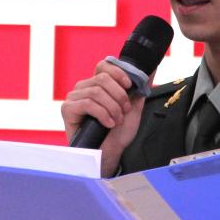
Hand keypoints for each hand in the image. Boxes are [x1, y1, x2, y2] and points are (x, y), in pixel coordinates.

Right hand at [61, 59, 146, 176]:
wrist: (109, 153)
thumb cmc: (118, 132)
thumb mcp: (133, 108)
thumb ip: (139, 89)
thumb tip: (151, 69)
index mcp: (97, 84)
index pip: (103, 66)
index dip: (118, 72)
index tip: (129, 85)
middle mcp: (84, 88)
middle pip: (102, 78)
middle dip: (119, 95)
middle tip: (125, 109)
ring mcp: (74, 98)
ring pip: (96, 91)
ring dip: (112, 107)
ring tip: (117, 120)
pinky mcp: (68, 109)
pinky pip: (87, 103)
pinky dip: (102, 114)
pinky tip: (108, 123)